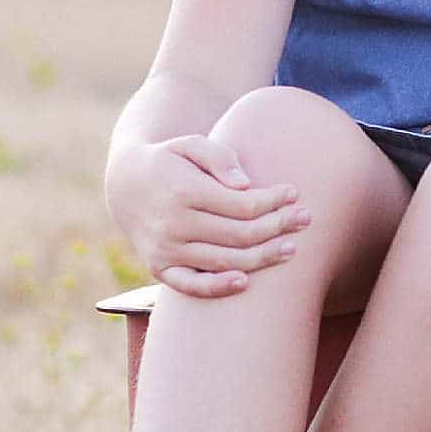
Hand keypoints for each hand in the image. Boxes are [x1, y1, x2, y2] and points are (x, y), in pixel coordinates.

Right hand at [117, 134, 308, 299]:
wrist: (125, 184)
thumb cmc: (169, 160)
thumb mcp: (189, 143)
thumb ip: (219, 156)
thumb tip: (245, 184)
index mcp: (185, 191)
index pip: (242, 205)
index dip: (273, 201)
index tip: (294, 194)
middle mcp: (174, 224)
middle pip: (239, 235)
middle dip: (278, 228)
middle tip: (305, 219)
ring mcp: (166, 250)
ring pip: (223, 261)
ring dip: (262, 258)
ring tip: (291, 249)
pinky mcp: (159, 267)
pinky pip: (190, 286)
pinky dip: (217, 288)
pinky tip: (246, 282)